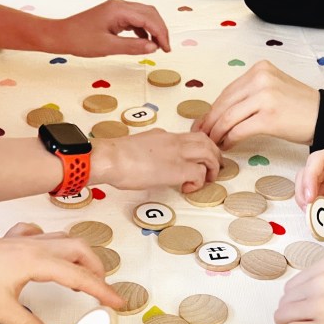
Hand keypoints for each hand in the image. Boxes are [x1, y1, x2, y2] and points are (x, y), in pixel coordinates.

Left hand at [0, 223, 123, 323]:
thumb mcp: (1, 310)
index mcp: (37, 262)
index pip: (79, 277)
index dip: (102, 290)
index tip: (117, 303)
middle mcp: (37, 246)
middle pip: (80, 250)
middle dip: (96, 269)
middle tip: (101, 291)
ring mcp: (26, 240)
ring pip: (65, 239)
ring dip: (80, 256)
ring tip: (82, 278)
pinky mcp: (14, 239)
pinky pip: (41, 234)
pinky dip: (53, 242)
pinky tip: (50, 254)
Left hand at [54, 0, 170, 55]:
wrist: (62, 35)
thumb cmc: (81, 40)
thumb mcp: (108, 47)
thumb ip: (133, 47)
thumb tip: (153, 47)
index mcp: (119, 10)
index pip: (149, 19)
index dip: (161, 34)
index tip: (166, 49)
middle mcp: (120, 5)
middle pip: (150, 14)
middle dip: (160, 30)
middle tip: (166, 49)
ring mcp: (117, 9)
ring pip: (144, 16)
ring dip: (153, 30)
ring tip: (157, 47)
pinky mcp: (114, 15)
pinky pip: (134, 20)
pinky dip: (143, 30)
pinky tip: (145, 42)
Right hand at [92, 129, 219, 192]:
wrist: (110, 158)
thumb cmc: (115, 157)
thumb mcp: (138, 148)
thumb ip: (150, 151)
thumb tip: (153, 161)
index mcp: (164, 135)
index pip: (190, 136)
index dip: (200, 148)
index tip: (198, 160)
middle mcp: (174, 141)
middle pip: (206, 141)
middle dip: (214, 156)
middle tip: (211, 171)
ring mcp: (177, 154)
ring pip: (209, 153)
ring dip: (212, 168)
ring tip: (205, 180)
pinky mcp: (176, 170)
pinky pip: (199, 173)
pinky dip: (198, 182)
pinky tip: (187, 188)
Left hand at [192, 61, 319, 149]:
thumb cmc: (299, 107)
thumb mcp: (273, 88)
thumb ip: (249, 94)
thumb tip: (220, 112)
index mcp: (260, 69)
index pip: (227, 92)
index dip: (211, 110)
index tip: (201, 123)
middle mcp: (261, 79)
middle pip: (224, 104)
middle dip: (209, 123)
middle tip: (200, 136)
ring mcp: (265, 97)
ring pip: (228, 118)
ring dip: (216, 134)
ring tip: (212, 144)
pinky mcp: (269, 118)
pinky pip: (239, 130)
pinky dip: (229, 140)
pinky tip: (226, 146)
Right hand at [295, 142, 323, 223]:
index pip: (317, 160)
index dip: (309, 177)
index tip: (310, 197)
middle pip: (307, 174)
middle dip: (304, 193)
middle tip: (309, 211)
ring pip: (310, 188)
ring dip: (309, 204)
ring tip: (316, 218)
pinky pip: (320, 200)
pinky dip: (319, 210)